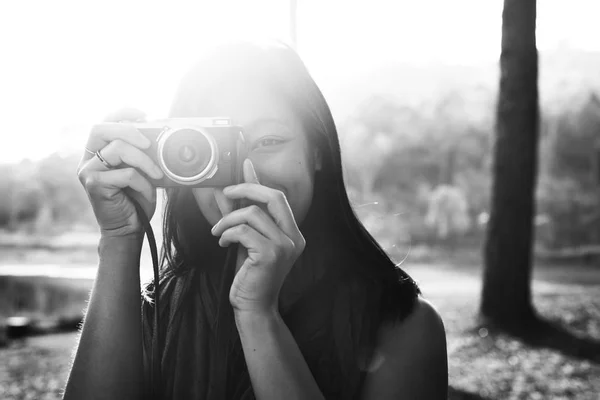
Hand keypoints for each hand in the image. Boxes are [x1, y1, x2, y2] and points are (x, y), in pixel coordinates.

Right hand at [76, 108, 163, 237]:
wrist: (128, 229)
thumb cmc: (136, 200)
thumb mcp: (141, 171)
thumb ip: (141, 153)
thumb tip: (158, 134)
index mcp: (97, 152)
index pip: (104, 122)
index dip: (121, 113)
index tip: (144, 115)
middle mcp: (88, 159)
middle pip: (101, 128)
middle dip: (129, 130)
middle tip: (149, 143)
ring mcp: (87, 172)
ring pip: (117, 149)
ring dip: (144, 160)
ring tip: (156, 173)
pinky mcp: (93, 185)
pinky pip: (124, 173)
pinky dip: (142, 181)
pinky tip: (147, 191)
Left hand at [210, 159, 305, 313]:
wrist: (253, 307)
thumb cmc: (251, 275)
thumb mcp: (250, 240)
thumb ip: (247, 214)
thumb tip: (237, 185)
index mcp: (293, 233)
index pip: (278, 197)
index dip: (258, 182)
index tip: (243, 168)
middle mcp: (294, 238)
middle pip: (273, 196)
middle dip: (246, 189)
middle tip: (226, 193)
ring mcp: (285, 246)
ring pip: (252, 213)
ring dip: (228, 220)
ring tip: (218, 233)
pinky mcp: (270, 255)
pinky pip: (243, 231)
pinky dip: (227, 234)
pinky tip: (223, 243)